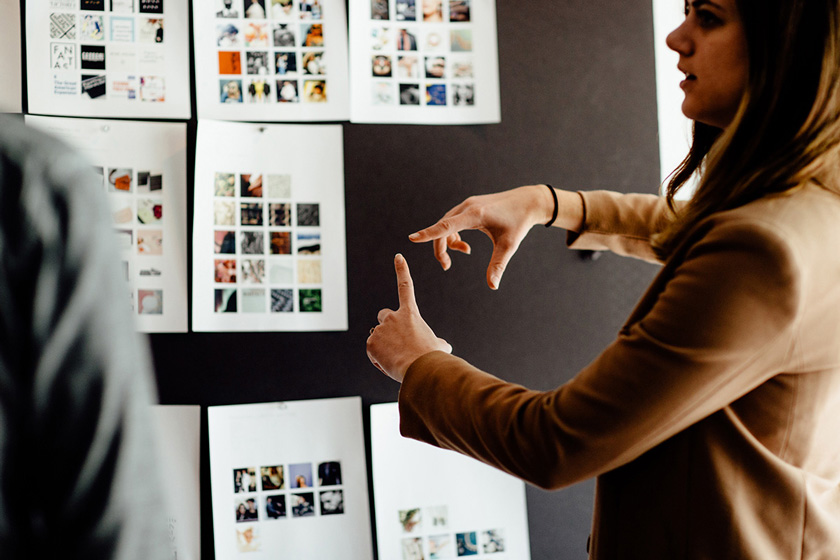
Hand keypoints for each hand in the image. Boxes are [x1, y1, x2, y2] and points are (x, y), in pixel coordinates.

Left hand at [366, 254, 451, 381]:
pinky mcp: (371, 343)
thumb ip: (437, 342)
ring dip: (385, 347)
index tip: (398, 257)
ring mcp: (380, 329)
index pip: (406, 286)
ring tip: (399, 359)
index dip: (402, 270)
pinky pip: (373, 351)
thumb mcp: (439, 346)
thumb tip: (443, 346)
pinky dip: (379, 359)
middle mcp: (393, 317)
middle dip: (386, 325)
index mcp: (410, 313)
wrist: (421, 368)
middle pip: (384, 315)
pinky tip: (391, 364)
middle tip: (395, 340)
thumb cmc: (432, 357)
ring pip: (379, 337)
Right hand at [408, 185, 555, 289]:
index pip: (446, 226)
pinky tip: (465, 246)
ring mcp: (467, 205)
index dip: (429, 234)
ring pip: (446, 225)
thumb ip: (497, 265)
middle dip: (441, 248)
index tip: (412, 238)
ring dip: (449, 242)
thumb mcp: (509, 245)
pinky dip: (454, 235)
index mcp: (475, 214)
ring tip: (465, 252)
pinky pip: (453, 222)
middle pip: (443, 229)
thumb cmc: (519, 222)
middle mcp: (467, 207)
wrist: (528, 201)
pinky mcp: (469, 207)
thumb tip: (492, 286)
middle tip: (446, 266)